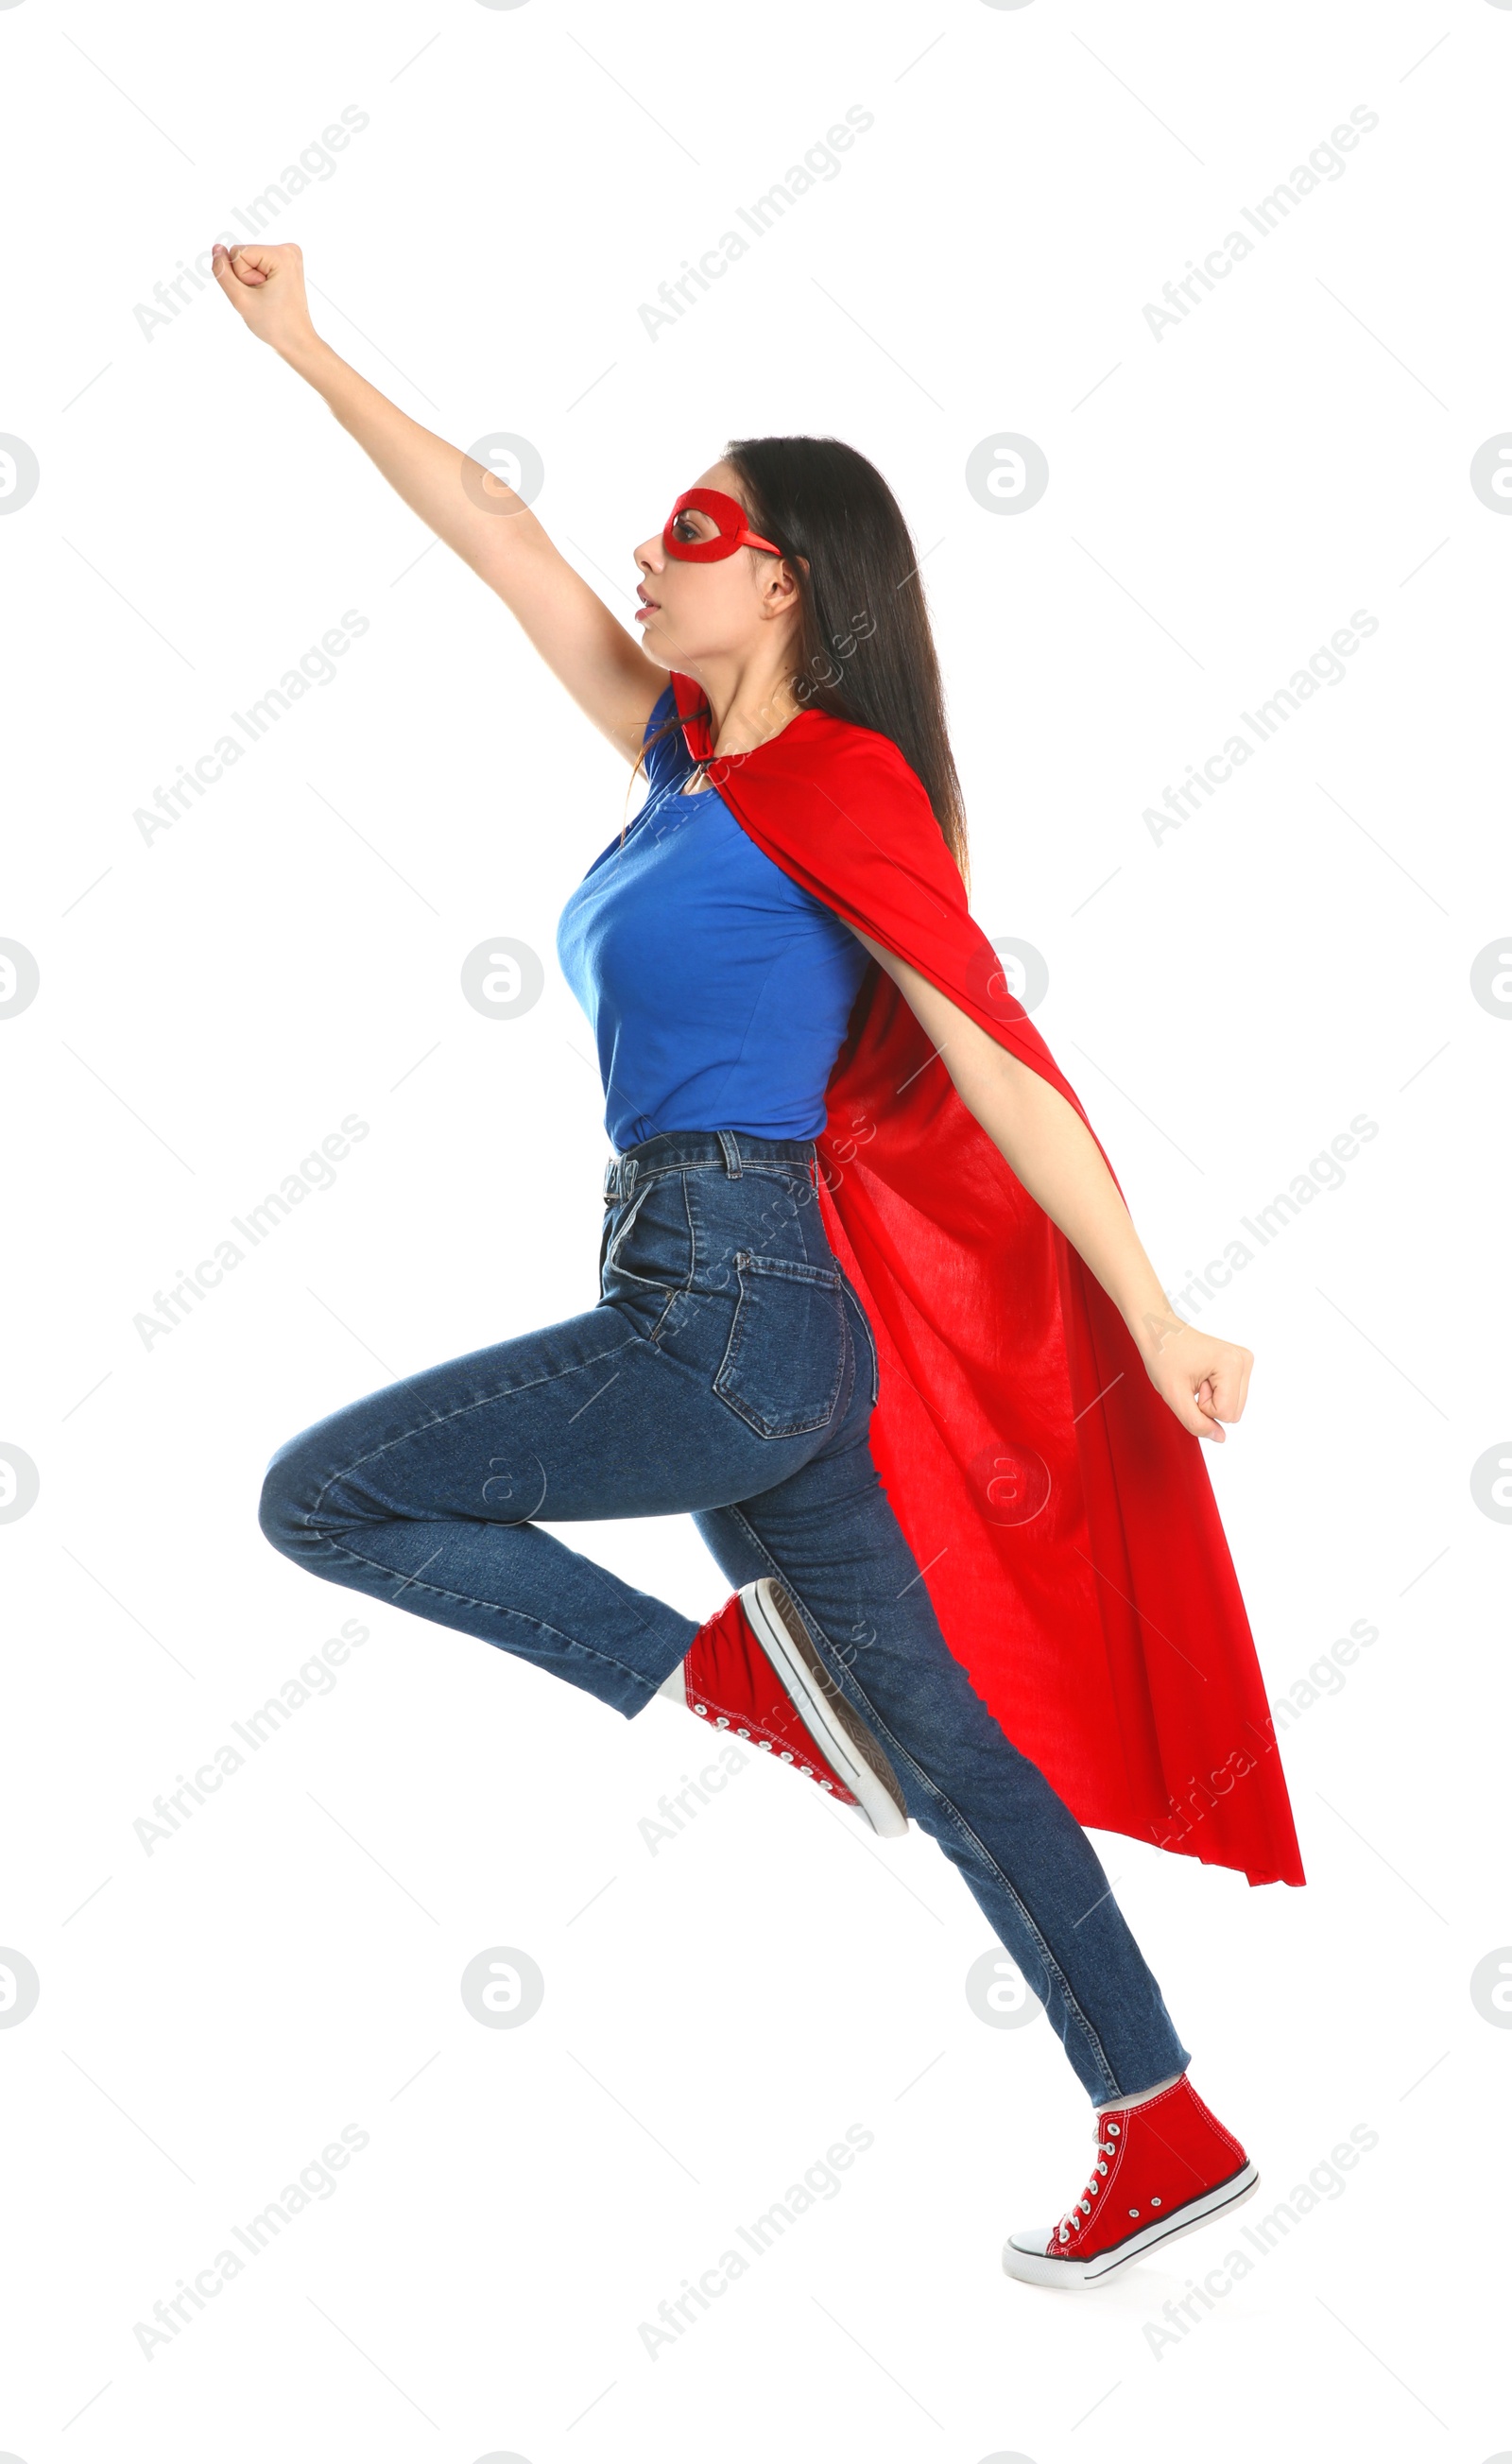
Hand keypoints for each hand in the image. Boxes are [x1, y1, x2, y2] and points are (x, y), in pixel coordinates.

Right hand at [211, 241, 317, 358]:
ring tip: (268, 298)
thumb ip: (222, 272)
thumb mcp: (240, 299)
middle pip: (243, 255)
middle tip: (264, 298)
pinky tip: (271, 294)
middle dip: (247, 279)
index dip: (241, 278)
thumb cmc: (273, 325)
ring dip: (251, 282)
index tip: (260, 295)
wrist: (296, 342)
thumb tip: (217, 248)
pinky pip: (257, 266)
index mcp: (281, 254)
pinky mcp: (286, 264)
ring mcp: (289, 255)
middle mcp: (288, 249)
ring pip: (248, 261)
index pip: (237, 253)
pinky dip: (258, 281)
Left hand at [1135, 1310, 1252, 1442]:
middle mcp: (1244, 1360)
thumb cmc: (1163, 1356)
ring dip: (1211, 1399)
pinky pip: (1232, 1397)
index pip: (1226, 1414)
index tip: (1190, 1384)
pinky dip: (1215, 1393)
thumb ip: (1196, 1422)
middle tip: (1192, 1382)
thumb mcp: (1174, 1395)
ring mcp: (1244, 1361)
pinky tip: (1202, 1376)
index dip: (1202, 1408)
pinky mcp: (1240, 1364)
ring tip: (1196, 1378)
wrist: (1160, 1332)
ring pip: (1234, 1407)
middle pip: (1234, 1413)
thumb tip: (1220, 1438)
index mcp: (1232, 1364)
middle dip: (1208, 1405)